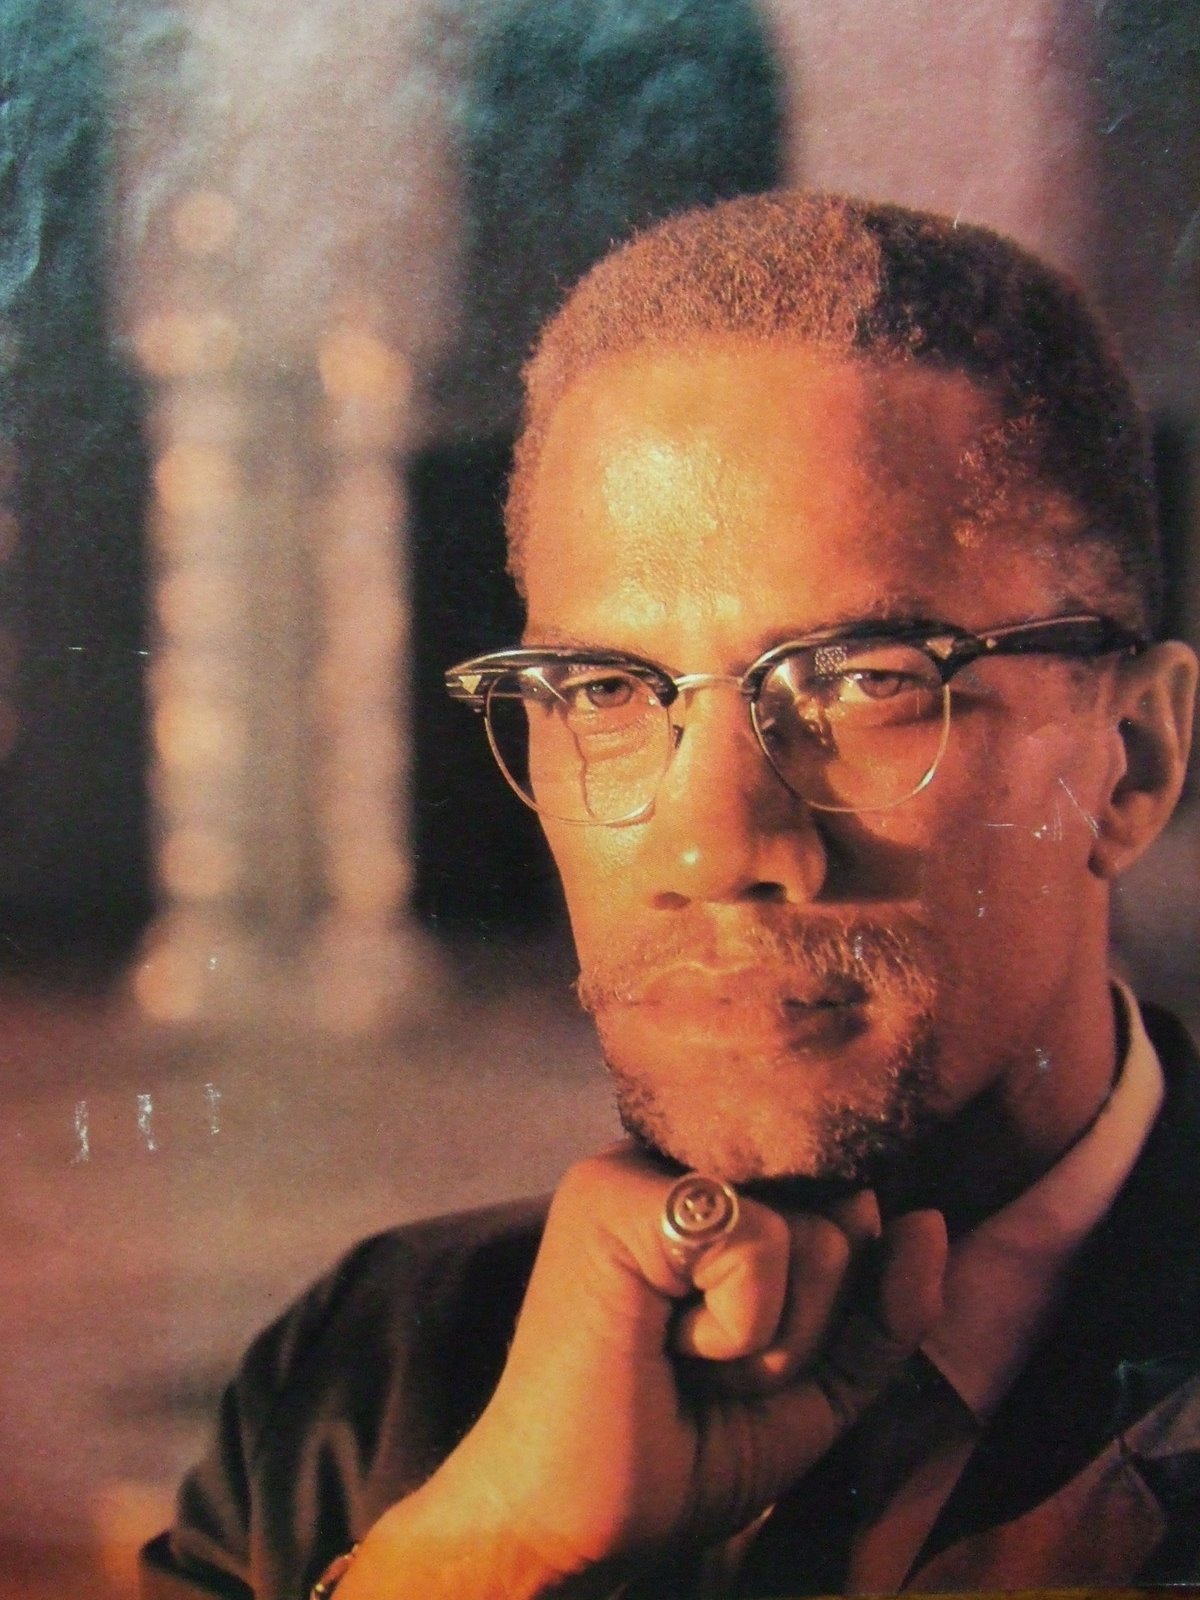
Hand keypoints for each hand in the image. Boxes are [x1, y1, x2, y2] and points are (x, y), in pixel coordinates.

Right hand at [344, 1143, 945, 1598]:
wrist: (567, 1527)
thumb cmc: (679, 1453)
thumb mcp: (816, 1383)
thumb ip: (882, 1308)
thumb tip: (927, 1219)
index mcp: (710, 1195)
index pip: (844, 1211)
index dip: (825, 1313)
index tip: (730, 1361)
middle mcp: (674, 1163)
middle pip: (841, 1223)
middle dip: (802, 1334)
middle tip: (702, 1371)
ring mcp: (639, 1168)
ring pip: (813, 1235)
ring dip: (769, 1342)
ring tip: (681, 1365)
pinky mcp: (616, 1194)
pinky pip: (759, 1243)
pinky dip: (738, 1330)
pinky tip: (663, 1350)